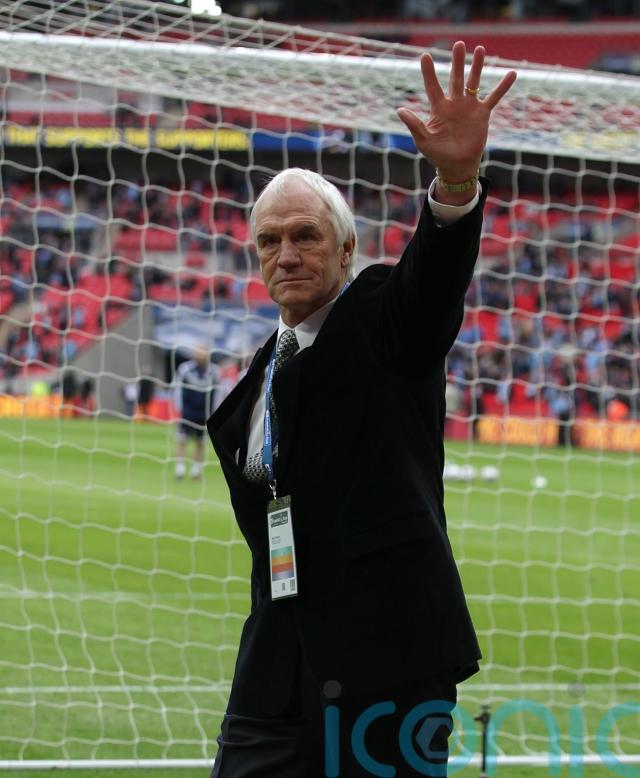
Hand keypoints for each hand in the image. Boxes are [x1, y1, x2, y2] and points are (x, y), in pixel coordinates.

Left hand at [397, 41, 516, 187]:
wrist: (457, 166)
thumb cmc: (438, 155)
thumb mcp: (424, 140)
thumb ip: (414, 124)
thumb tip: (399, 110)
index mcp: (439, 108)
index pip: (432, 86)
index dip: (429, 72)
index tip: (425, 56)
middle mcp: (454, 103)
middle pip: (455, 78)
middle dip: (457, 62)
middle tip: (458, 44)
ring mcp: (469, 107)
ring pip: (474, 82)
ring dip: (477, 67)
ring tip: (480, 49)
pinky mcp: (482, 114)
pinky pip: (494, 98)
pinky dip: (502, 87)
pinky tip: (512, 74)